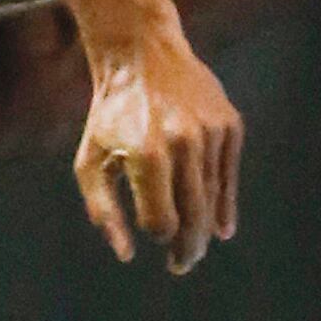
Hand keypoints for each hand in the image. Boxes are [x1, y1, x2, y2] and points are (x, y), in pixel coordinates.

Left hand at [76, 18, 240, 272]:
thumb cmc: (111, 112)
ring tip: (195, 247)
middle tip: (180, 265)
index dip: (158, 235)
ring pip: (212, 198)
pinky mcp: (230, 124)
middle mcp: (183, 144)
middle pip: (192, 216)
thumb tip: (126, 254)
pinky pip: (229, 175)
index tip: (154, 237)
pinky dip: (225, 203)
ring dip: (204, 229)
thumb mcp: (90, 159)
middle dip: (187, 248)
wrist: (143, 54)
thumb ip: (103, 209)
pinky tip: (222, 227)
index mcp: (146, 155)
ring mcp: (211, 133)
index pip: (161, 220)